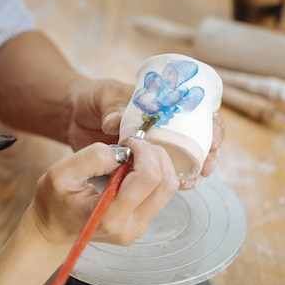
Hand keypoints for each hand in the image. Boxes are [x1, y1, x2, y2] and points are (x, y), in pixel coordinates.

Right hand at [29, 137, 178, 247]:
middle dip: (156, 156)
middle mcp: (129, 227)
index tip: (130, 143)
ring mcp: (137, 228)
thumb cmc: (52, 202)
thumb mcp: (59, 173)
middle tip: (135, 146)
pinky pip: (160, 195)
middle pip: (167, 184)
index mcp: (109, 216)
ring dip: (158, 164)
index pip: (148, 179)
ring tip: (134, 156)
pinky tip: (134, 168)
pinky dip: (153, 174)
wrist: (51, 230)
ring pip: (169, 189)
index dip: (145, 152)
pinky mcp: (141, 223)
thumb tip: (124, 152)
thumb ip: (91, 158)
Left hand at [67, 79, 224, 189]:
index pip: (199, 114)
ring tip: (190, 180)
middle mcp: (165, 128)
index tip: (213, 138)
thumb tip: (114, 123)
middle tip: (206, 165)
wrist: (71, 116)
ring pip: (183, 162)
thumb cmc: (92, 99)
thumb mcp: (103, 96)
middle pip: (198, 142)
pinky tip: (174, 188)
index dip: (212, 126)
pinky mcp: (139, 167)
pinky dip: (169, 183)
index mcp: (164, 105)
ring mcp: (155, 148)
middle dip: (207, 155)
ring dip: (191, 172)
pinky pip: (160, 177)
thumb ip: (111, 107)